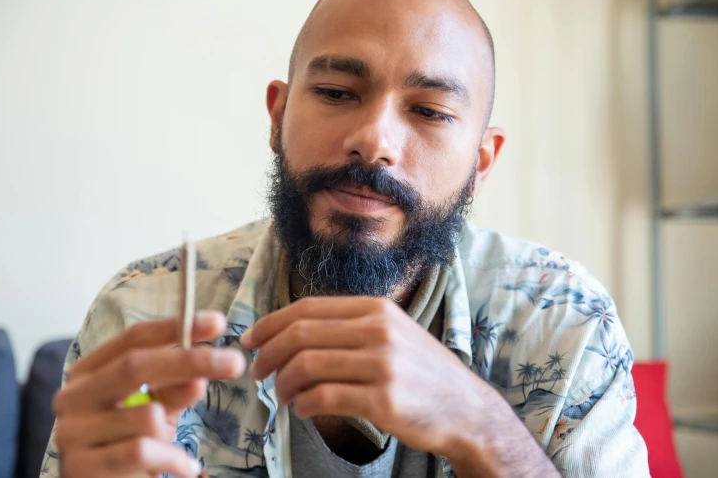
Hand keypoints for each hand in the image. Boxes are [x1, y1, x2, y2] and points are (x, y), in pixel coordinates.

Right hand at [52, 311, 245, 477]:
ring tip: (170, 445)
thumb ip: (175, 389)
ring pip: (144, 416)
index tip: (216, 322)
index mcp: (89, 371)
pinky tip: (185, 468)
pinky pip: (142, 451)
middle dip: (189, 361)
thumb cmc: (128, 441)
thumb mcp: (157, 409)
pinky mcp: (80, 466)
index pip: (133, 338)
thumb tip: (199, 378)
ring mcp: (71, 431)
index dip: (175, 327)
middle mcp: (73, 396)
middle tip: (233, 362)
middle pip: (134, 365)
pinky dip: (173, 459)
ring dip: (170, 431)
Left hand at [239, 297, 503, 459]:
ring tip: (281, 396)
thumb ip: (350, 325)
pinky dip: (303, 405)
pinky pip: (324, 398)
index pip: (307, 308)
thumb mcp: (393, 332)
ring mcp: (382, 364)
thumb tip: (293, 330)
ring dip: (282, 383)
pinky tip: (303, 409)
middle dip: (268, 354)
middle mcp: (378, 330)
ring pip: (306, 366)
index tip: (251, 339)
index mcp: (375, 308)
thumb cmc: (421, 372)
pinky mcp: (383, 399)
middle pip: (300, 334)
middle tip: (257, 372)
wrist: (466, 409)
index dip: (270, 323)